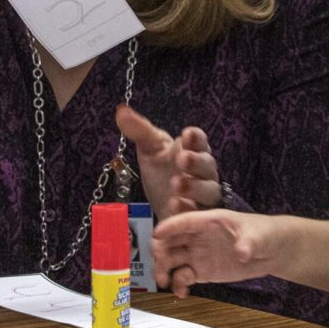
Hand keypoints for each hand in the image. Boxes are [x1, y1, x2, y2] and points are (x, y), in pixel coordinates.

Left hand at [115, 105, 221, 221]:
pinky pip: (200, 214)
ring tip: (177, 183)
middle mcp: (204, 172)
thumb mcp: (149, 149)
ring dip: (194, 187)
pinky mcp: (200, 216)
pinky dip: (187, 210)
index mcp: (194, 150)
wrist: (164, 204)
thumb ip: (139, 130)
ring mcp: (204, 195)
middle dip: (196, 161)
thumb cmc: (162, 171)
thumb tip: (120, 110)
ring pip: (208, 190)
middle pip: (207, 164)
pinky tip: (175, 206)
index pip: (200, 141)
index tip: (187, 134)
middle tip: (181, 158)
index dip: (196, 138)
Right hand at [151, 210, 287, 295]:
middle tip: (160, 265)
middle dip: (160, 252)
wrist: (271, 251)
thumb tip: (242, 252)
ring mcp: (198, 254)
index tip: (156, 235)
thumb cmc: (264, 234)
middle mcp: (197, 236)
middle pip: (170, 241)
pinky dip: (178, 285)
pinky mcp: (202, 271)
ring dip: (163, 270)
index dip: (169, 227)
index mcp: (208, 221)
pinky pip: (183, 277)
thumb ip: (248, 243)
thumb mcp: (258, 235)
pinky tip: (182, 293)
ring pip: (171, 260)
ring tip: (164, 282)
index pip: (184, 221)